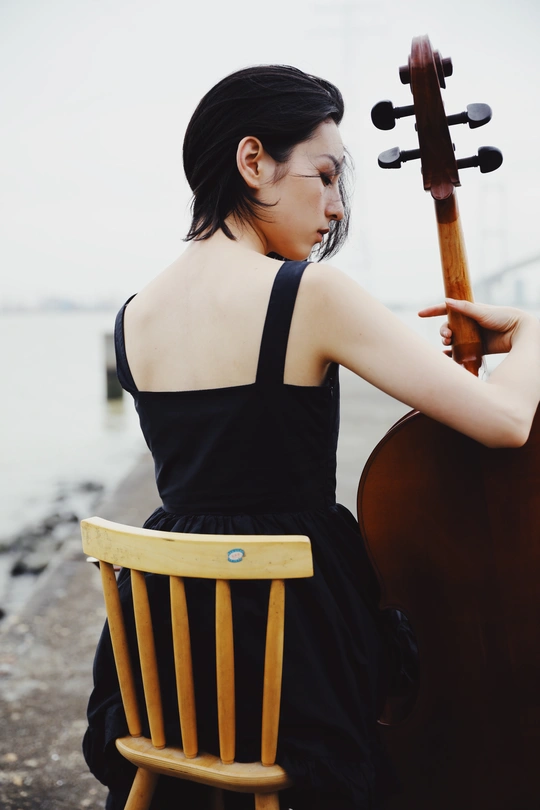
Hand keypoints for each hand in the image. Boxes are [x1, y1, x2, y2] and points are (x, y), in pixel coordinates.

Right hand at [418, 298, 532, 354]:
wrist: (519, 332)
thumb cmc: (503, 318)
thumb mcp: (482, 312)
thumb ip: (465, 308)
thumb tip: (447, 301)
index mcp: (469, 311)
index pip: (447, 309)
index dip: (433, 311)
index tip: (420, 314)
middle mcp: (468, 324)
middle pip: (448, 327)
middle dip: (443, 331)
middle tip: (446, 337)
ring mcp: (471, 336)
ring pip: (452, 340)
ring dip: (446, 342)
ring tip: (448, 345)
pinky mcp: (476, 348)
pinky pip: (459, 352)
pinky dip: (451, 355)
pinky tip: (446, 357)